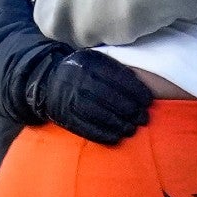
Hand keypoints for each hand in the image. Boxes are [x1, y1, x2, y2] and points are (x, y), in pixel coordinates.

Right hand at [28, 49, 152, 144]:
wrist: (48, 82)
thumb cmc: (82, 70)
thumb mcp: (95, 59)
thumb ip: (114, 67)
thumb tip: (140, 81)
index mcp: (90, 62)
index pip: (117, 77)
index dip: (135, 90)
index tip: (148, 101)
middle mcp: (79, 80)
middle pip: (110, 97)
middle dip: (131, 109)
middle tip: (144, 118)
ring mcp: (70, 99)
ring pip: (99, 114)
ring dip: (119, 124)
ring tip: (133, 129)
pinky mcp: (65, 116)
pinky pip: (86, 128)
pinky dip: (103, 134)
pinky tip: (117, 137)